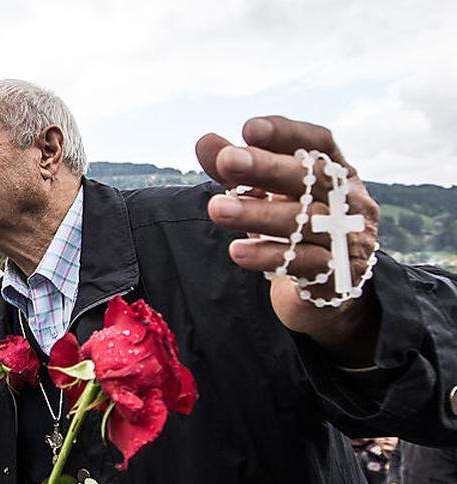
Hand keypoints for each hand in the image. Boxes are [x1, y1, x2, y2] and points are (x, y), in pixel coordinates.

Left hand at [196, 116, 379, 364]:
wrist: (325, 285)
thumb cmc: (291, 225)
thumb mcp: (265, 195)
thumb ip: (236, 170)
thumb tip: (204, 142)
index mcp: (338, 172)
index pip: (321, 143)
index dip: (288, 133)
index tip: (249, 128)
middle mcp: (350, 200)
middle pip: (314, 179)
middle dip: (268, 168)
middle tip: (227, 160)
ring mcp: (350, 237)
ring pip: (307, 222)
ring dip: (258, 214)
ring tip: (216, 209)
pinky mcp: (340, 276)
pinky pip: (306, 263)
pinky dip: (268, 255)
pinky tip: (238, 251)